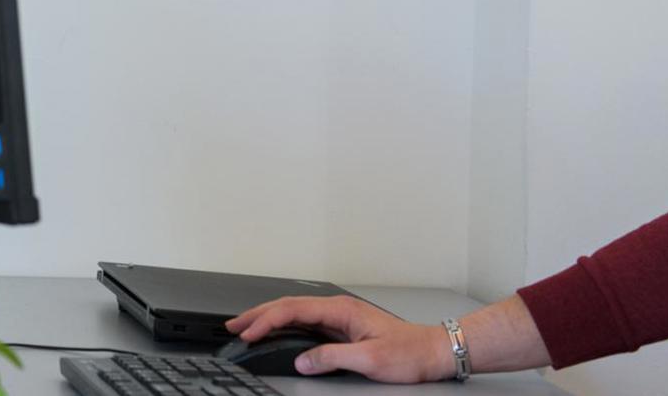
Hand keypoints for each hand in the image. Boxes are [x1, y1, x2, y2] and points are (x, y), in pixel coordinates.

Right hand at [225, 296, 455, 382]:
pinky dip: (283, 325)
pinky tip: (274, 331)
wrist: (434, 350)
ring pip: (294, 312)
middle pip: (288, 306)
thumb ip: (332, 358)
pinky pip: (304, 322)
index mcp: (341, 310)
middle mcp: (337, 308)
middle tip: (233, 326)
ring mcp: (338, 316)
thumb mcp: (370, 360)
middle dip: (258, 315)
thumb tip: (302, 361)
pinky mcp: (341, 327)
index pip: (293, 310)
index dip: (266, 321)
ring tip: (245, 327)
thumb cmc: (409, 352)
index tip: (248, 333)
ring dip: (268, 318)